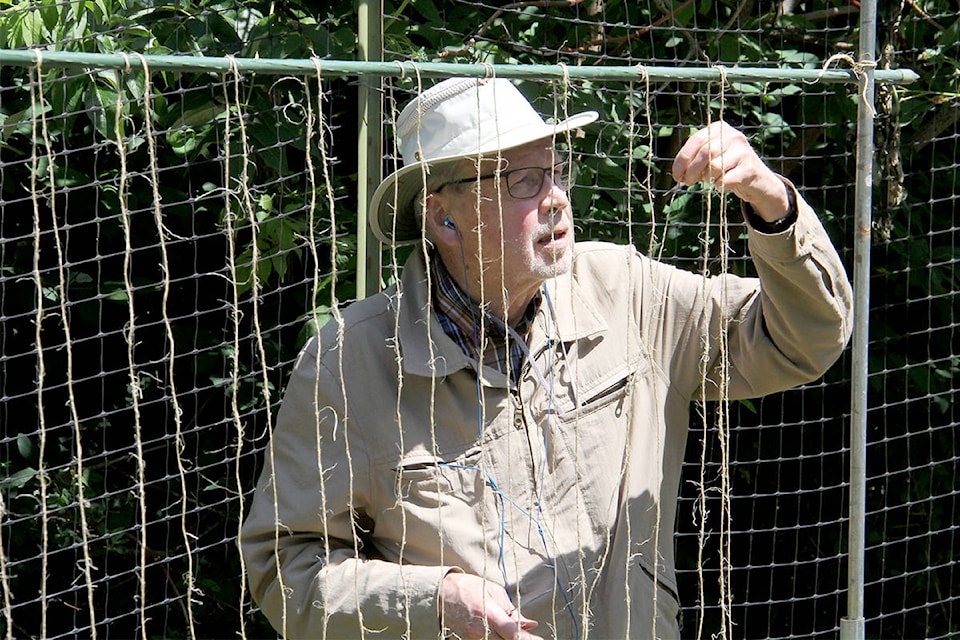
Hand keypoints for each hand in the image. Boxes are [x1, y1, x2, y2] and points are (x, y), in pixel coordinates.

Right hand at [439, 572, 540, 638]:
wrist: (440, 594)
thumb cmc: (469, 588)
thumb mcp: (494, 592)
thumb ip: (512, 611)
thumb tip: (529, 624)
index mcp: (489, 614)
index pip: (513, 634)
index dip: (528, 639)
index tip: (540, 639)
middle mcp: (480, 631)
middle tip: (527, 635)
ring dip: (506, 638)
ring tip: (512, 632)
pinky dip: (496, 639)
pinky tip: (500, 633)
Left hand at [672, 121, 789, 222]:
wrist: (758, 181)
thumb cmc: (728, 168)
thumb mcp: (710, 158)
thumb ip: (694, 159)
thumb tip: (678, 173)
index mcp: (720, 129)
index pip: (696, 140)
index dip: (682, 160)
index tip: (676, 175)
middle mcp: (733, 136)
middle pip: (704, 153)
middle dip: (691, 171)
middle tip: (687, 183)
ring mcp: (743, 151)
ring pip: (714, 167)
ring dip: (708, 178)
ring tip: (714, 179)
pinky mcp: (749, 168)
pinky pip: (725, 180)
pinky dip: (720, 186)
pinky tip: (726, 184)